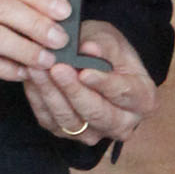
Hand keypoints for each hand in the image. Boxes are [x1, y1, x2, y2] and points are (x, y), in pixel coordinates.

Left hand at [23, 20, 156, 144]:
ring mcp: (95, 133)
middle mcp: (123, 124)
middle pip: (96, 113)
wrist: (96, 65)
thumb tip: (89, 49)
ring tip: (37, 69)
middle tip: (56, 68)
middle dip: (73, 91)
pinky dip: (38, 99)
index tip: (85, 72)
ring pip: (70, 120)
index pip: (123, 93)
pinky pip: (50, 121)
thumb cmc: (109, 51)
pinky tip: (31, 79)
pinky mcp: (68, 134)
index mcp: (143, 99)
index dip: (103, 84)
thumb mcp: (112, 39)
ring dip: (50, 94)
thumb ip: (103, 44)